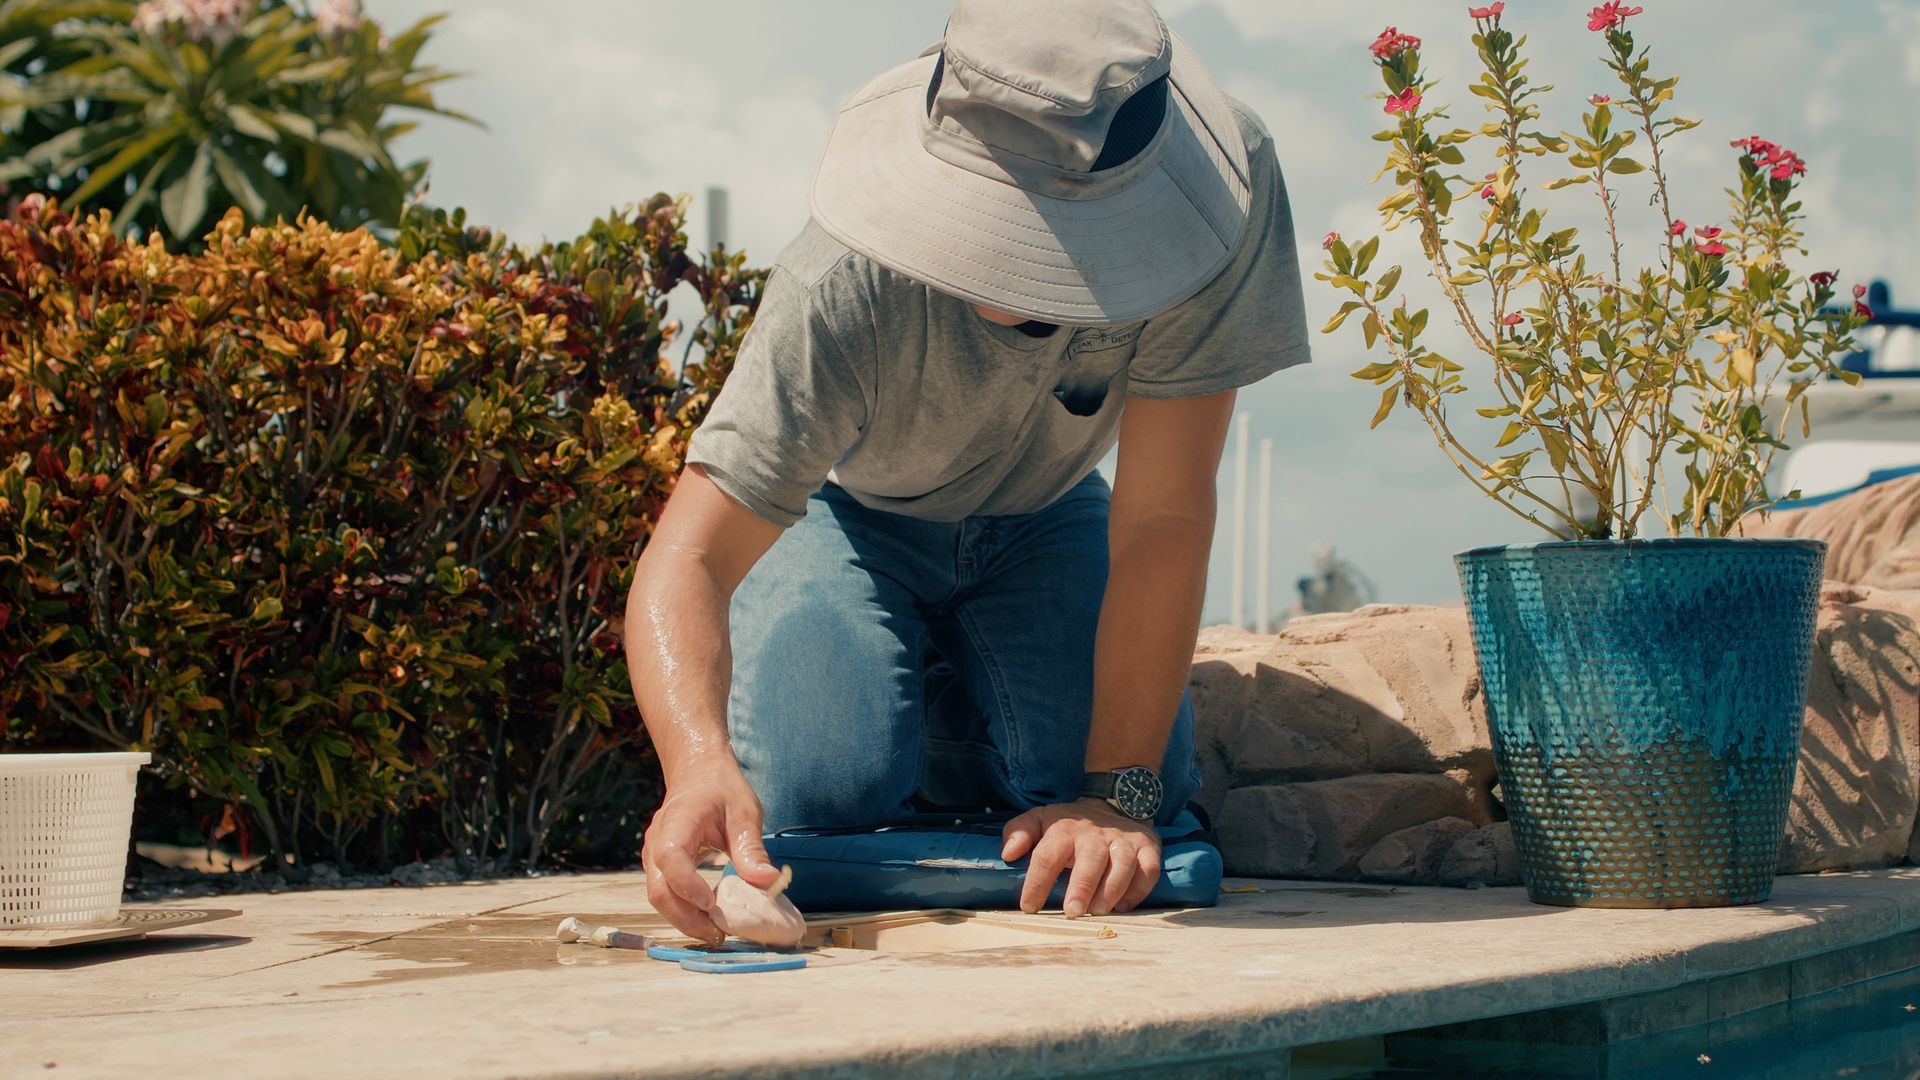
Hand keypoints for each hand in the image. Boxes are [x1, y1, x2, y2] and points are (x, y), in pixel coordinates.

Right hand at [641, 759, 781, 943]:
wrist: (697, 772)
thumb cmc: (721, 789)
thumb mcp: (745, 812)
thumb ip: (752, 848)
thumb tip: (769, 882)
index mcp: (679, 821)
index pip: (670, 857)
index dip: (687, 885)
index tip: (712, 904)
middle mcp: (657, 840)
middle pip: (659, 889)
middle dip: (686, 918)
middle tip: (720, 935)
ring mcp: (653, 855)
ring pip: (659, 896)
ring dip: (684, 919)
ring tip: (717, 933)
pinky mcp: (659, 865)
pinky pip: (665, 893)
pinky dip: (683, 911)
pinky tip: (708, 919)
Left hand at [1001, 799, 1161, 917]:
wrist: (1112, 801)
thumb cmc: (1070, 824)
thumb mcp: (1040, 819)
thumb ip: (1019, 832)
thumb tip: (1008, 854)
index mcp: (1065, 830)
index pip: (1047, 854)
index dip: (1037, 881)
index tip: (1029, 906)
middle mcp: (1095, 835)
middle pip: (1090, 858)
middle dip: (1082, 885)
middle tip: (1072, 912)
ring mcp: (1123, 840)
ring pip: (1122, 862)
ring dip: (1112, 888)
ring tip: (1099, 911)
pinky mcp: (1147, 847)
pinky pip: (1148, 868)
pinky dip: (1139, 888)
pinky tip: (1124, 905)